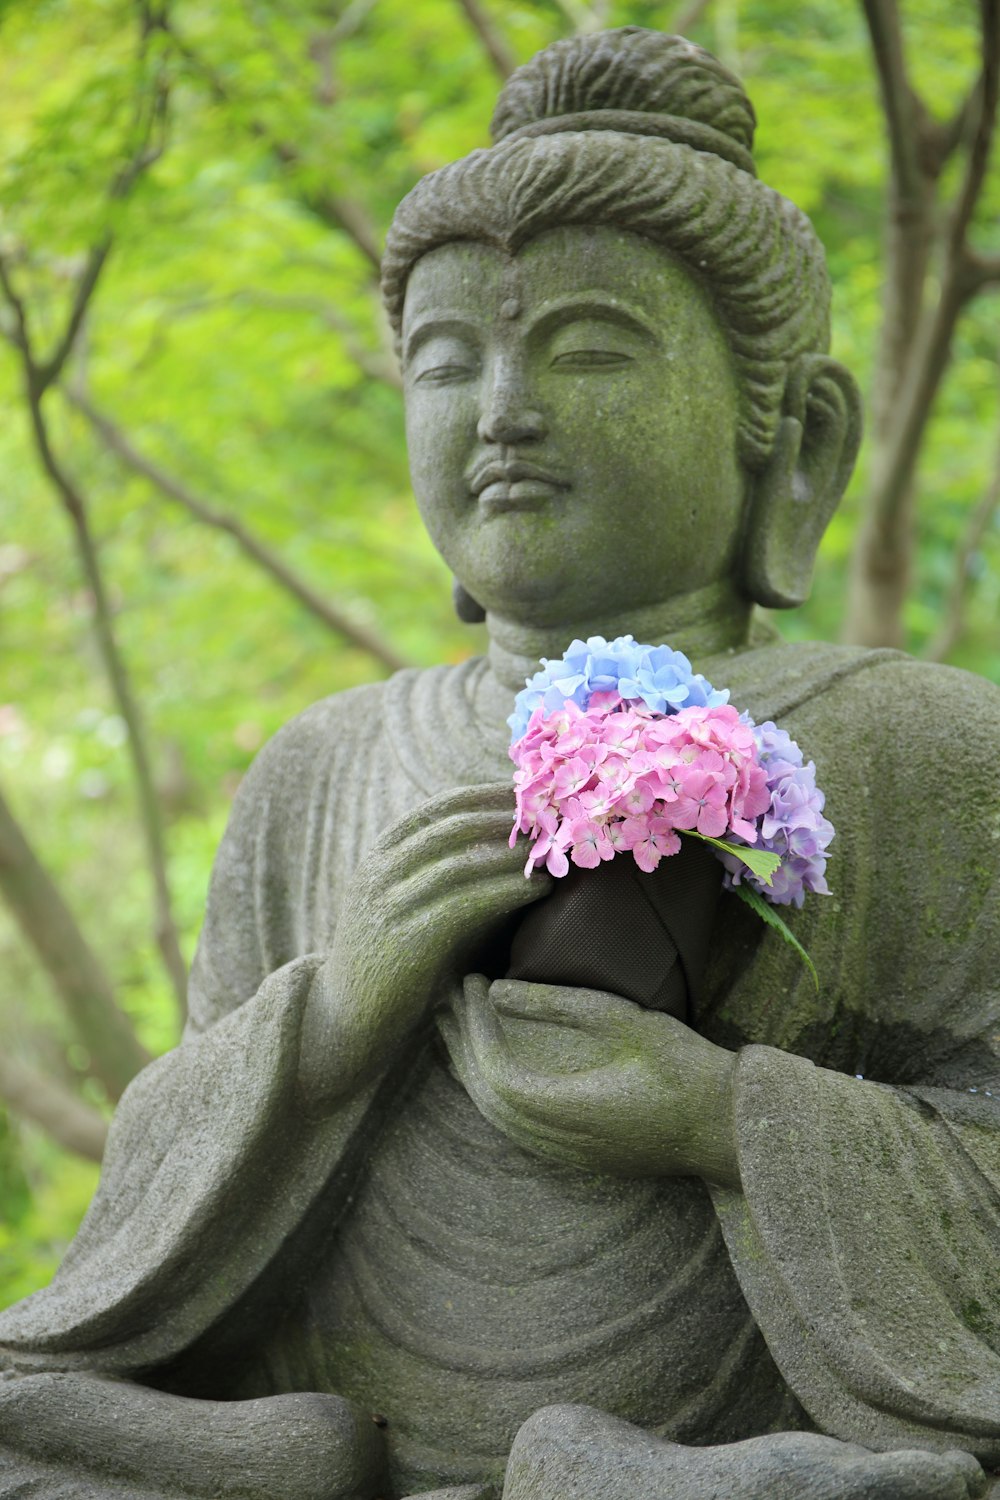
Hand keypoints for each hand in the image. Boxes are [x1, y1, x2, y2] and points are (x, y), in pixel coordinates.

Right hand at [300, 784, 550, 1106]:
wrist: (348, 1023)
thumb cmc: (397, 966)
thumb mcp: (415, 909)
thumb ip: (450, 879)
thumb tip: (521, 851)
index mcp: (380, 857)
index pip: (440, 807)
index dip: (490, 797)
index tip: (535, 796)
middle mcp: (380, 872)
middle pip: (452, 825)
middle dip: (507, 818)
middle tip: (555, 819)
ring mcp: (387, 904)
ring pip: (459, 860)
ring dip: (514, 852)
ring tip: (556, 852)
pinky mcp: (404, 940)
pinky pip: (463, 903)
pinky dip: (506, 890)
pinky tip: (539, 890)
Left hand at [438, 975, 739, 1187]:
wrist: (727, 1128)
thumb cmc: (683, 1067)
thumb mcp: (622, 1021)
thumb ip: (557, 1005)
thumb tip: (496, 988)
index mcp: (564, 1108)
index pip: (491, 1067)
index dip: (472, 1023)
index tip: (472, 978)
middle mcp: (555, 1140)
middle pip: (482, 1093)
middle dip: (460, 1039)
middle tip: (450, 991)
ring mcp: (565, 1154)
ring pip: (494, 1114)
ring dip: (470, 1066)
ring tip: (458, 1020)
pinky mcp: (576, 1155)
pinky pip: (514, 1124)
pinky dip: (492, 1089)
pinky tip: (492, 1061)